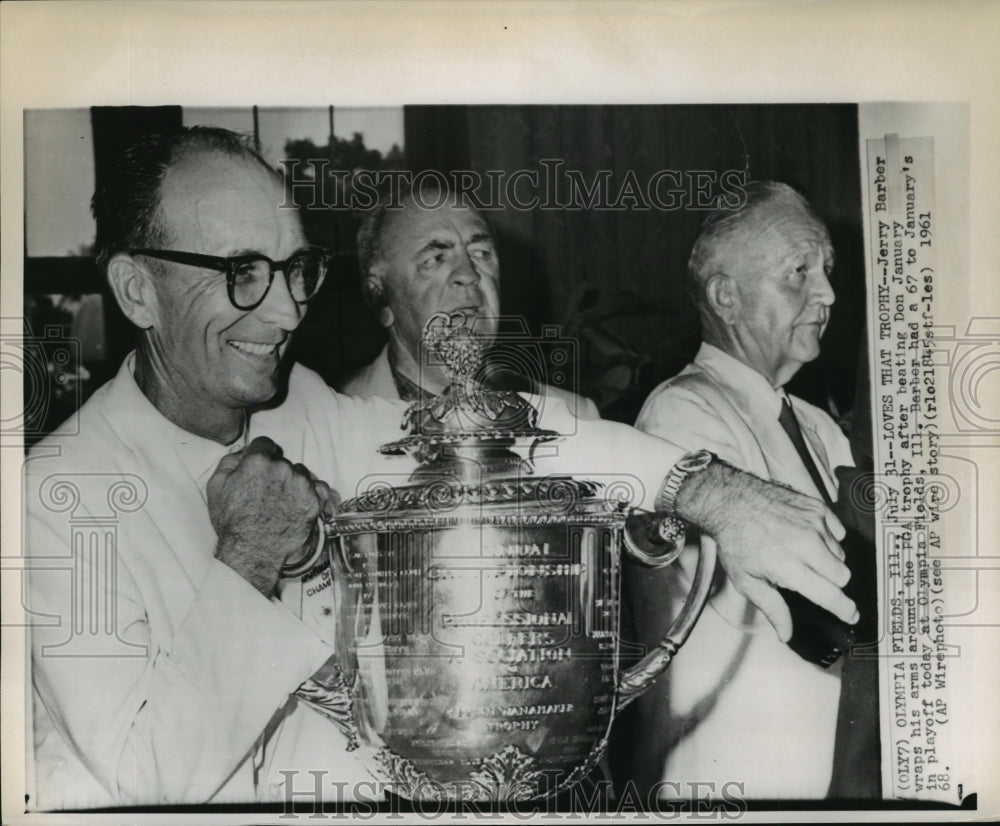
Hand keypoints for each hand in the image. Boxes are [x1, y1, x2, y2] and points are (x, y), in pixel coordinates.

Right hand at [207, 437, 325, 595]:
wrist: (252, 551)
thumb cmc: (231, 521)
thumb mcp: (216, 486)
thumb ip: (229, 461)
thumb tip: (243, 452)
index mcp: (258, 461)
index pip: (265, 444)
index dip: (262, 455)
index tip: (260, 467)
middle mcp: (283, 468)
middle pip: (283, 461)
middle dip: (276, 472)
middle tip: (267, 492)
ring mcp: (301, 485)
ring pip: (301, 474)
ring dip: (294, 483)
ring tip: (282, 502)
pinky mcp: (314, 501)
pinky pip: (320, 488)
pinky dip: (314, 493)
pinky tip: (303, 502)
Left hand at [675, 459, 857, 641]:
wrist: (731, 502)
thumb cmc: (735, 541)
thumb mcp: (746, 581)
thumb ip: (772, 609)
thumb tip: (786, 634)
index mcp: (789, 567)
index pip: (830, 594)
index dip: (844, 609)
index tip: (851, 615)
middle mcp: (807, 545)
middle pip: (843, 576)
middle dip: (831, 583)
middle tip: (809, 577)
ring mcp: (814, 524)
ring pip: (841, 554)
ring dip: (828, 559)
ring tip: (800, 552)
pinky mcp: (817, 508)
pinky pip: (838, 531)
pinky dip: (828, 537)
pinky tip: (806, 536)